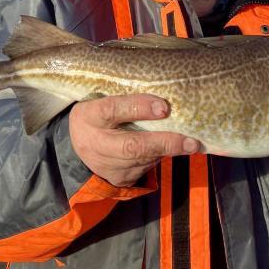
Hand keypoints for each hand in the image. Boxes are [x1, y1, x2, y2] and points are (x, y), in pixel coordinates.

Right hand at [69, 94, 199, 186]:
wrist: (77, 149)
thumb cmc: (99, 114)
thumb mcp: (101, 100)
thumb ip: (126, 96)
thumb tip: (164, 89)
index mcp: (91, 115)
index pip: (113, 110)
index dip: (138, 108)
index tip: (164, 107)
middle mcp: (97, 143)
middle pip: (133, 146)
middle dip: (164, 142)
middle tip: (191, 140)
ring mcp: (107, 166)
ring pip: (143, 159)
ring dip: (168, 150)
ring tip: (190, 142)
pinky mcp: (119, 179)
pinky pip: (145, 168)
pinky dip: (160, 157)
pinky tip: (171, 148)